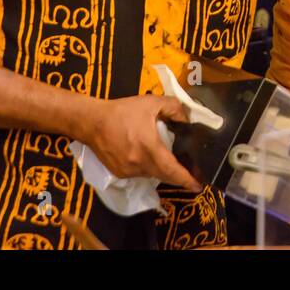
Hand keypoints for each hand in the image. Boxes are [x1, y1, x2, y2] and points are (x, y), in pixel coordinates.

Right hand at [79, 95, 200, 190]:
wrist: (91, 122)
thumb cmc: (123, 111)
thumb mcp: (152, 103)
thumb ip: (175, 109)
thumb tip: (187, 121)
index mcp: (149, 148)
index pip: (172, 170)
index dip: (187, 179)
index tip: (199, 186)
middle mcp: (139, 164)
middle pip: (165, 176)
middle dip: (180, 177)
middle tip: (192, 173)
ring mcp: (128, 171)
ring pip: (152, 175)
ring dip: (163, 170)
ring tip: (173, 161)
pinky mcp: (119, 173)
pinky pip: (140, 173)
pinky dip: (149, 168)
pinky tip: (152, 158)